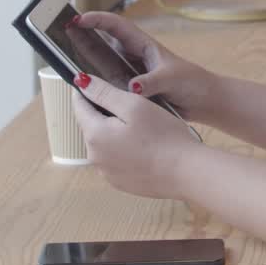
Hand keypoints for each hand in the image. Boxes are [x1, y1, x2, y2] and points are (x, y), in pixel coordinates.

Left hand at [71, 72, 203, 199]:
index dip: (87, 91)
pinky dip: (123, 150)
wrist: (187, 173)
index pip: (79, 106)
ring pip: (103, 143)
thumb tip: (81, 81)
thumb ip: (104, 93)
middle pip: (91, 125)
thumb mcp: (134, 105)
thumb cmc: (163, 135)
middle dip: (104, 112)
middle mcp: (94, 157)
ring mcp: (106, 173)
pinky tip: (143, 146)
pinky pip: (114, 159)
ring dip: (113, 132)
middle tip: (130, 104)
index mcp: (94, 134)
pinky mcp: (120, 183)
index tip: (100, 82)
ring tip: (140, 126)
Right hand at [74, 11, 219, 121]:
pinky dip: (97, 84)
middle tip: (61, 33)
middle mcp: (135, 56)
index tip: (78, 19)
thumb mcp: (172, 78)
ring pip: (103, 64)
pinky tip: (83, 88)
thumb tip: (132, 87)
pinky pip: (109, 83)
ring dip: (86, 60)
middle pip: (104, 42)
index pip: (116, 26)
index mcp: (144, 45)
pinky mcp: (132, 89)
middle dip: (83, 35)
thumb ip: (152, 82)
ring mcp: (132, 72)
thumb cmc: (192, 82)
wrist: (204, 101)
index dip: (97, 20)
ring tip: (65, 57)